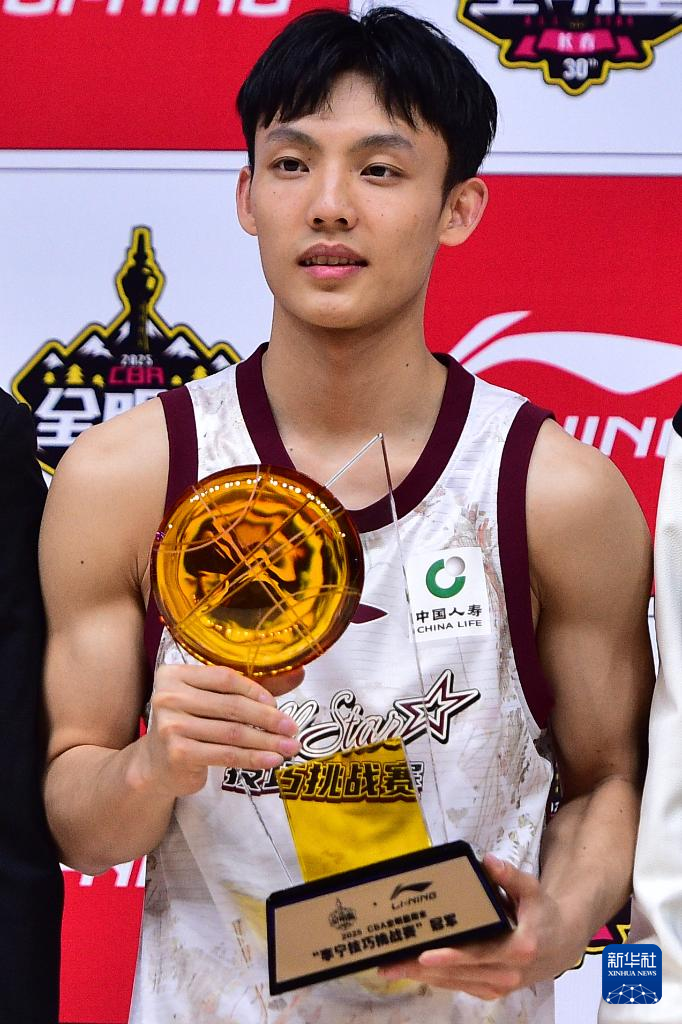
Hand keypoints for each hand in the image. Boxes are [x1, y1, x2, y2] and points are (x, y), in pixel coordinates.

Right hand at [133, 662, 302, 797]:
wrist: (156, 765)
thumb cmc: (190, 725)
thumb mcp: (211, 701)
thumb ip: (246, 688)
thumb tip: (297, 674)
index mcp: (176, 674)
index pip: (224, 678)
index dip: (255, 690)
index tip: (278, 704)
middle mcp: (169, 696)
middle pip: (231, 706)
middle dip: (268, 718)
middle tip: (293, 728)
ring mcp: (171, 726)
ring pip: (232, 732)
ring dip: (266, 741)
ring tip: (289, 747)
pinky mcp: (178, 753)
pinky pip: (226, 755)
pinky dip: (253, 758)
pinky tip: (272, 760)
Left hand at [378, 854, 584, 999]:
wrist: (561, 943)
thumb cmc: (542, 912)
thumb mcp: (531, 889)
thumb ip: (509, 876)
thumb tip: (487, 861)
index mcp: (518, 948)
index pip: (478, 954)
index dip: (451, 957)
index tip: (424, 955)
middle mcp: (508, 974)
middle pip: (459, 973)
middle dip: (422, 969)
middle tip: (389, 963)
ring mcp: (500, 986)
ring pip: (455, 983)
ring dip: (422, 977)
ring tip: (391, 967)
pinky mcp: (493, 990)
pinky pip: (460, 986)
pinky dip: (436, 980)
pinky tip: (413, 971)